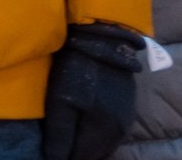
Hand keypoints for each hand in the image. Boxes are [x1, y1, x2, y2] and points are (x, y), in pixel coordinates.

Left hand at [42, 21, 143, 159]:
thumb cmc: (77, 66)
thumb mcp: (61, 100)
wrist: (101, 33)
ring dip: (88, 143)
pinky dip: (97, 132)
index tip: (53, 150)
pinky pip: (110, 129)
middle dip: (78, 151)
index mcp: (106, 130)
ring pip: (105, 142)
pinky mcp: (127, 102)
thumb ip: (60, 135)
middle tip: (60, 143)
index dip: (65, 156)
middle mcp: (122, 128)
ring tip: (70, 136)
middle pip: (97, 152)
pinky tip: (84, 124)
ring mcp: (128, 114)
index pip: (83, 158)